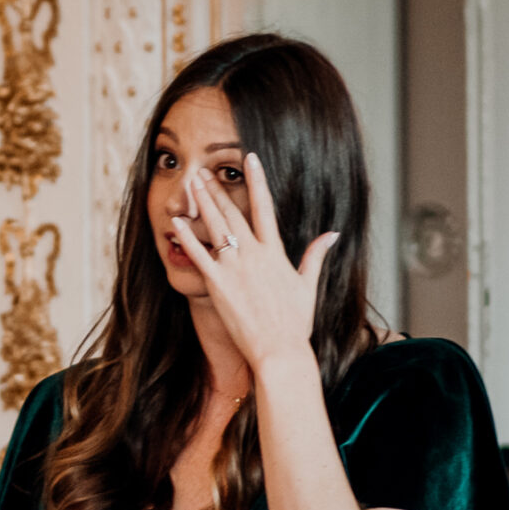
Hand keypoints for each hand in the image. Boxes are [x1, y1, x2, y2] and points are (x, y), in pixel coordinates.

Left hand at [167, 153, 338, 374]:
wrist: (278, 350)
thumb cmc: (294, 322)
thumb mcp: (307, 285)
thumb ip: (315, 256)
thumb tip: (332, 234)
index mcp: (275, 252)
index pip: (265, 207)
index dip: (257, 180)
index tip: (250, 159)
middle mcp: (254, 254)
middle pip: (233, 212)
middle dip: (217, 189)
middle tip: (204, 170)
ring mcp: (234, 268)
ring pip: (215, 227)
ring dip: (202, 203)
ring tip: (191, 183)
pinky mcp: (217, 284)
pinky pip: (198, 255)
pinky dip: (186, 237)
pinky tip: (176, 221)